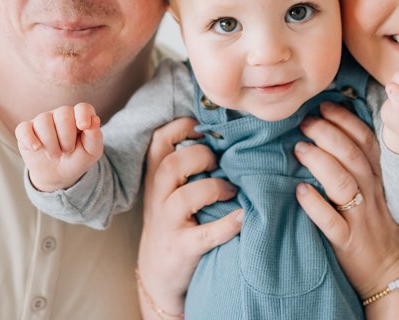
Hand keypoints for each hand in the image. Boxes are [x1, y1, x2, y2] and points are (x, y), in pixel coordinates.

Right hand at [15, 103, 102, 190]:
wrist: (59, 175)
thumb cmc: (78, 159)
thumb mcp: (91, 152)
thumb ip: (95, 136)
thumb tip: (94, 120)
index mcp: (79, 117)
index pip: (83, 108)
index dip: (83, 115)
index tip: (83, 127)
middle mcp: (61, 115)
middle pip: (63, 114)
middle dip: (66, 137)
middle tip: (67, 151)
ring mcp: (42, 121)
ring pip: (44, 120)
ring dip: (51, 142)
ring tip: (55, 155)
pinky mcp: (26, 131)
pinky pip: (23, 129)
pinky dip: (29, 139)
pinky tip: (36, 148)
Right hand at [136, 117, 242, 317]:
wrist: (159, 273)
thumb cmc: (173, 221)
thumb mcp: (168, 191)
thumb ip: (185, 166)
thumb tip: (222, 135)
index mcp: (155, 179)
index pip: (159, 141)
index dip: (181, 127)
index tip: (204, 129)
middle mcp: (157, 199)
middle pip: (171, 165)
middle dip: (200, 156)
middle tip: (218, 163)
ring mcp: (168, 225)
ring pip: (185, 197)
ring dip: (214, 188)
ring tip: (231, 190)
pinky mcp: (183, 249)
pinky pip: (206, 235)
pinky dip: (228, 225)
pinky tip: (243, 217)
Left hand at [294, 102, 398, 311]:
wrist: (397, 274)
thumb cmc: (384, 229)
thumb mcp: (383, 192)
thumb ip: (366, 166)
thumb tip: (337, 134)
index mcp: (381, 180)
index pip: (366, 141)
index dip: (346, 120)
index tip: (325, 106)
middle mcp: (373, 195)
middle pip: (353, 156)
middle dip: (329, 134)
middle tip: (306, 122)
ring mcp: (361, 219)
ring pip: (343, 184)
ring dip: (321, 162)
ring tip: (300, 148)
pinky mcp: (349, 244)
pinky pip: (332, 223)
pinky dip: (316, 206)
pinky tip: (300, 192)